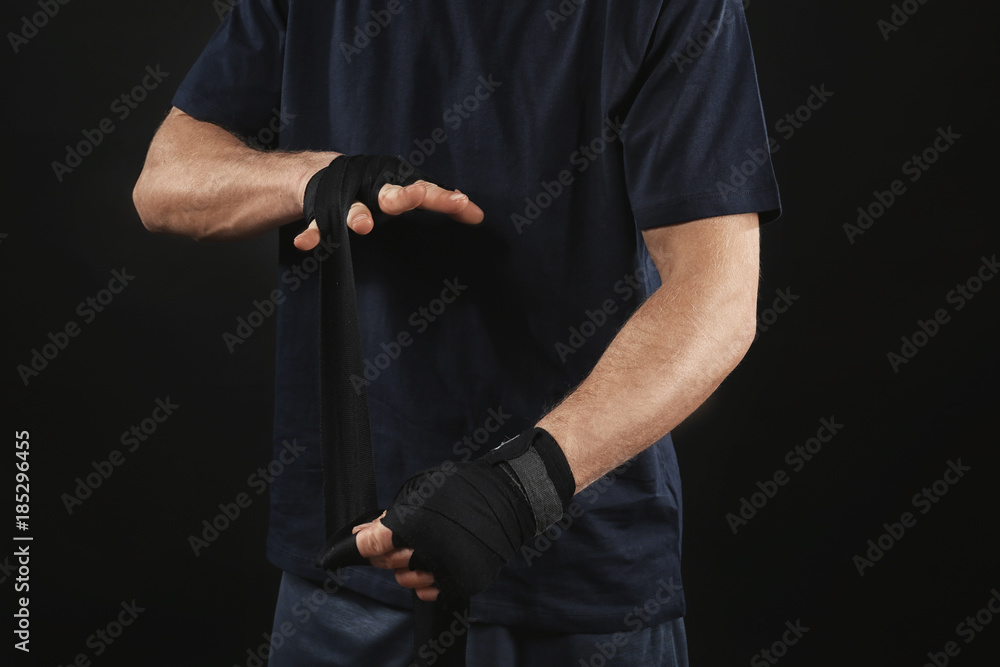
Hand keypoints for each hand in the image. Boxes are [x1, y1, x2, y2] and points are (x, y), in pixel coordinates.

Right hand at [294, 173, 483, 250]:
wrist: (323, 172)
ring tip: (364, 226)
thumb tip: (479, 216)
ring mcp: (347, 198)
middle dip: (402, 197)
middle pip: (390, 193)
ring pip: (353, 207)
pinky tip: (307, 245)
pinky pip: (317, 224)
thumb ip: (441, 204)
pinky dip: (313, 234)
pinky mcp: (322, 208)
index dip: (445, 200)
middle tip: (413, 198)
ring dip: (358, 216)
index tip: (464, 204)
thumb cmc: (377, 187)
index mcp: (398, 185)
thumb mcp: (408, 192)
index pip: (426, 191)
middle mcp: (374, 189)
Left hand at [335, 428, 573, 601]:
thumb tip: (363, 531)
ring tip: (420, 548)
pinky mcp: (461, 582)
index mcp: (414, 523)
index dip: (364, 543)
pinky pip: (429, 591)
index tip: (366, 541)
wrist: (509, 500)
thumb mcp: (423, 489)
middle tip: (397, 539)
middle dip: (386, 551)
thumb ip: (391, 513)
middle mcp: (427, 550)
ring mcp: (445, 569)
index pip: (372, 544)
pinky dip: (426, 580)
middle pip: (387, 562)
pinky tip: (433, 562)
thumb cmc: (465, 488)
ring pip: (405, 580)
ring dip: (406, 566)